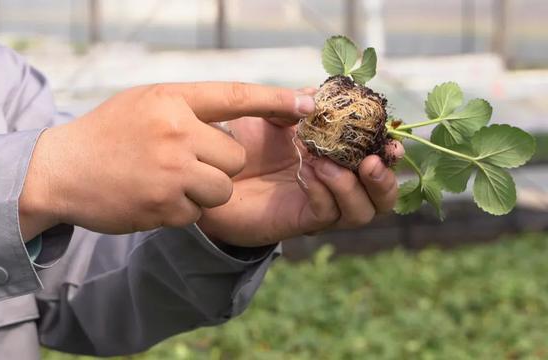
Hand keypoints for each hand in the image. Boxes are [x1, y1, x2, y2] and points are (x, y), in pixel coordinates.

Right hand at [18, 82, 313, 239]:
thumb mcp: (145, 103)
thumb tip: (237, 116)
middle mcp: (175, 133)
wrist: (59, 171)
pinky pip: (197, 213)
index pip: (236, 95)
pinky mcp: (163, 207)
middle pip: (234, 158)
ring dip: (204, 190)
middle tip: (184, 162)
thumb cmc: (107, 133)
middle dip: (218, 165)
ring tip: (169, 181)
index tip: (309, 103)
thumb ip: (189, 107)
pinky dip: (181, 210)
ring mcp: (170, 172)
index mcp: (172, 99)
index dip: (276, 99)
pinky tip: (152, 197)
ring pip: (223, 189)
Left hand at [197, 89, 403, 246]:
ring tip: (326, 163)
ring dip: (349, 186)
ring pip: (360, 212)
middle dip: (384, 180)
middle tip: (370, 162)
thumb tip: (317, 93)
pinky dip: (322, 191)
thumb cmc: (238, 144)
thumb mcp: (267, 115)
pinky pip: (325, 213)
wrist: (207, 174)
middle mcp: (333, 185)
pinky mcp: (298, 221)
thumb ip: (293, 103)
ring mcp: (317, 205)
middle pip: (381, 198)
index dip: (390, 154)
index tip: (392, 141)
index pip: (376, 162)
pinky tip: (305, 172)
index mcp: (335, 158)